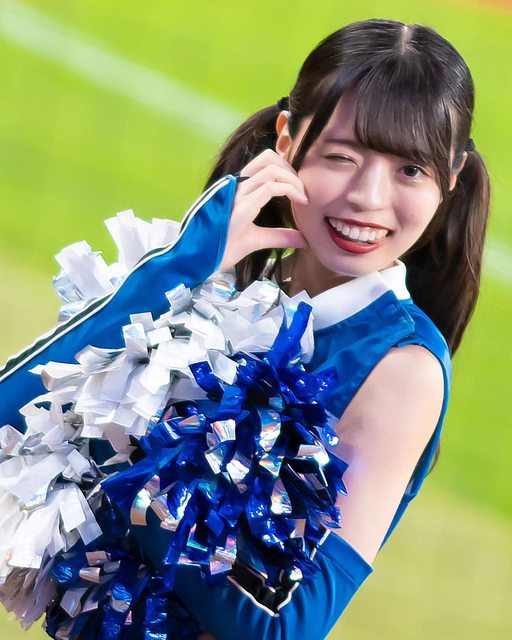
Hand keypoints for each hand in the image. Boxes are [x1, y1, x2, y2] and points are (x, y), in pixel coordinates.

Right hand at [218, 149, 308, 270]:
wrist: (199, 261)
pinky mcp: (241, 207)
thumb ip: (279, 236)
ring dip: (292, 179)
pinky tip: (299, 202)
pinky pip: (270, 187)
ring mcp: (237, 195)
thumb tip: (304, 240)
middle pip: (268, 157)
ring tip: (302, 196)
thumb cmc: (222, 249)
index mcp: (237, 190)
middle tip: (301, 190)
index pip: (263, 163)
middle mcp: (236, 187)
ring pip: (271, 168)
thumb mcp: (257, 240)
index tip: (299, 191)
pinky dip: (290, 190)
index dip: (286, 170)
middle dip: (290, 170)